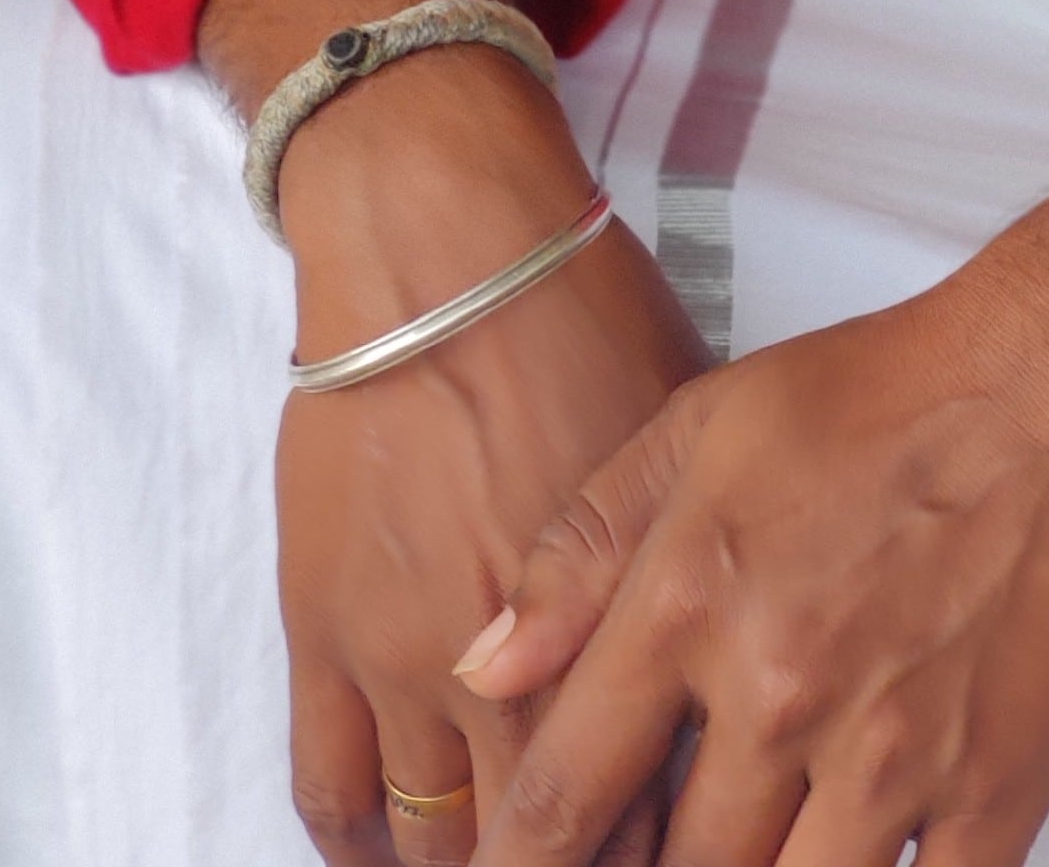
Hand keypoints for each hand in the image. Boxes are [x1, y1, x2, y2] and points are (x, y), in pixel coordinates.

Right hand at [199, 0, 710, 866]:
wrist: (440, 243)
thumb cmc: (583, 314)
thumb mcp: (685, 437)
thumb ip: (690, 569)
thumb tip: (727, 664)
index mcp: (616, 613)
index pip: (650, 794)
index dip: (672, 834)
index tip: (687, 838)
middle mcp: (511, 659)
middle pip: (548, 837)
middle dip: (581, 858)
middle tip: (605, 852)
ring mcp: (402, 654)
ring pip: (439, 840)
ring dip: (478, 863)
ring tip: (511, 860)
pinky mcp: (320, 632)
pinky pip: (331, 791)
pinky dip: (366, 848)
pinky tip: (402, 857)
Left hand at [459, 53, 1048, 866]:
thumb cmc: (890, 392)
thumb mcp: (705, 424)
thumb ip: (579, 549)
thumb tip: (482, 663)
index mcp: (692, 604)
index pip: (557, 800)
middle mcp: (781, 694)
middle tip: (651, 848)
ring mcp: (890, 756)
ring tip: (753, 849)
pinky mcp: (994, 791)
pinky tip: (855, 858)